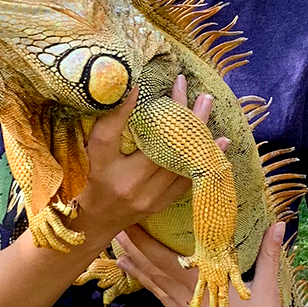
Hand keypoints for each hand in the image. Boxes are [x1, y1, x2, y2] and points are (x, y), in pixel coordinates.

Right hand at [74, 75, 219, 241]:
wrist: (92, 222)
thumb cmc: (87, 180)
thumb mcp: (86, 153)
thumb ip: (104, 126)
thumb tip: (131, 90)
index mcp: (99, 167)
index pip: (107, 135)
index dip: (122, 110)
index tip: (138, 84)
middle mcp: (125, 184)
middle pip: (156, 145)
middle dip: (176, 114)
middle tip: (188, 87)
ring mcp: (146, 197)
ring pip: (178, 161)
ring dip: (197, 131)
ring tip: (206, 103)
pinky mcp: (159, 204)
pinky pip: (187, 179)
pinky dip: (205, 158)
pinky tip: (221, 141)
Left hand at [115, 222, 307, 306]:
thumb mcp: (268, 290)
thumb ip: (269, 254)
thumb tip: (279, 223)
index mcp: (205, 287)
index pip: (168, 260)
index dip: (146, 242)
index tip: (131, 224)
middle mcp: (190, 301)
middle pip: (156, 271)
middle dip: (136, 250)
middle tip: (116, 230)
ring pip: (157, 288)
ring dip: (138, 270)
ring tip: (119, 254)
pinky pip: (165, 303)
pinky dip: (152, 288)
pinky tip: (144, 282)